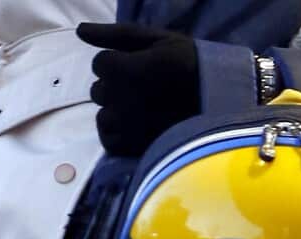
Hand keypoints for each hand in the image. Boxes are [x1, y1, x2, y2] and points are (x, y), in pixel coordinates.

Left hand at [77, 22, 200, 156]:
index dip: (120, 62)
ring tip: (146, 108)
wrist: (221, 106)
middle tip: (148, 88)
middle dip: (117, 86)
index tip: (145, 67)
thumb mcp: (159, 41)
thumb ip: (117, 34)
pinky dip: (119, 132)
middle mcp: (119, 99)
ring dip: (118, 110)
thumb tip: (80, 30)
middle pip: (98, 89)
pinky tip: (140, 124)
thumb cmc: (191, 66)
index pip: (100, 62)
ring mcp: (123, 126)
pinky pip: (107, 137)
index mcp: (124, 70)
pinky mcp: (129, 147)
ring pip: (102, 114)